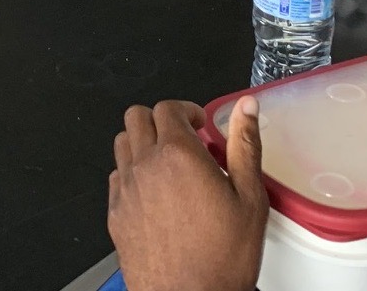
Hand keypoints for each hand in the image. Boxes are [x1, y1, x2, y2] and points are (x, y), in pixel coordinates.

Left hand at [108, 98, 265, 290]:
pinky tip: (154, 191)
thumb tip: (247, 110)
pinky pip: (116, 177)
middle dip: (160, 120)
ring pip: (122, 143)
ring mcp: (126, 190)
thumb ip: (245, 145)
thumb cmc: (220, 259)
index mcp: (178, 156)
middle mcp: (145, 167)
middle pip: (137, 117)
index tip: (199, 124)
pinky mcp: (116, 213)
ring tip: (168, 162)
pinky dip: (132, 173)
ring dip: (143, 143)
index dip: (186, 111)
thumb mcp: (250, 199)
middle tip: (182, 137)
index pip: (168, 108)